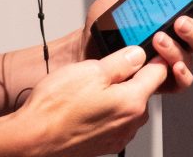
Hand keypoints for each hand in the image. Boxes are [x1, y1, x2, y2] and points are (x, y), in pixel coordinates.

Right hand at [10, 45, 163, 156]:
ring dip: (117, 94)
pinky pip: (116, 119)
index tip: (147, 48)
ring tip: (90, 89)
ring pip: (129, 104)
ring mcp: (119, 135)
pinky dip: (107, 110)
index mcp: (132, 102)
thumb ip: (121, 61)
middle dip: (131, 76)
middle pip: (144, 89)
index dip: (153, 56)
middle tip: (105, 68)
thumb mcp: (90, 70)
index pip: (159, 73)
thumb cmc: (56, 108)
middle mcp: (131, 123)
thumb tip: (138, 54)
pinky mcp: (106, 143)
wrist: (33, 139)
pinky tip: (87, 105)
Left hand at [81, 0, 192, 88]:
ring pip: (191, 57)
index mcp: (175, 12)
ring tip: (159, 39)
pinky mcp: (159, 79)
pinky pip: (180, 81)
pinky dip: (178, 74)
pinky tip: (165, 64)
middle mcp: (177, 37)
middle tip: (181, 21)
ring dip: (178, 49)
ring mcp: (169, 58)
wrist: (85, 46)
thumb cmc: (110, 18)